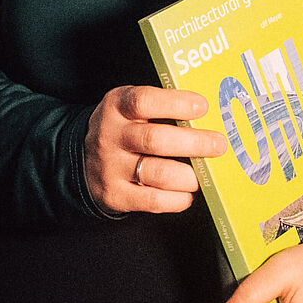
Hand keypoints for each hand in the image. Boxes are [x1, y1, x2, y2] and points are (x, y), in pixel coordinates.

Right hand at [83, 85, 227, 213]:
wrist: (85, 160)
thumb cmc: (123, 130)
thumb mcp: (131, 109)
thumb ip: (161, 109)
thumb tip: (209, 118)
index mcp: (116, 107)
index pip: (144, 101)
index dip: (175, 103)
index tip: (202, 107)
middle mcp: (110, 135)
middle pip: (155, 139)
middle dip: (194, 143)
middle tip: (218, 145)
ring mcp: (111, 166)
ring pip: (158, 173)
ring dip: (189, 176)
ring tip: (202, 175)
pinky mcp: (115, 194)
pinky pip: (153, 201)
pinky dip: (177, 198)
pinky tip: (186, 192)